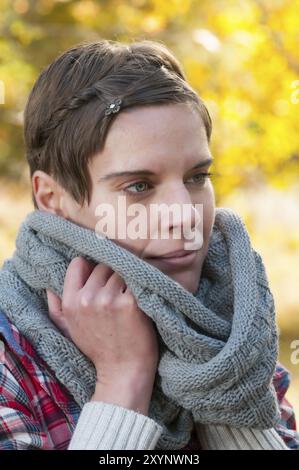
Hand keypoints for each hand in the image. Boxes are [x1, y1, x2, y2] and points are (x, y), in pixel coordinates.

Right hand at [46, 256, 158, 412]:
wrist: (123, 373)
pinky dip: (140, 285)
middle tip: (120, 291)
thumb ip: (56, 308)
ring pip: (121, 271)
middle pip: (103, 265)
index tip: (101, 278)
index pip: (79, 263)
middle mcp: (87, 299)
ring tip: (130, 296)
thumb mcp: (69, 330)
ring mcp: (108, 299)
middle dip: (112, 274)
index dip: (91, 267)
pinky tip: (142, 298)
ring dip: (128, 280)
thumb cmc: (99, 350)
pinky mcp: (130, 303)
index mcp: (70, 302)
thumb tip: (49, 288)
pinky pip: (136, 280)